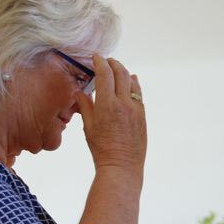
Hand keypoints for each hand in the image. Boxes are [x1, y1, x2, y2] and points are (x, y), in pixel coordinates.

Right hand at [76, 55, 146, 171]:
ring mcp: (136, 109)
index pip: (105, 74)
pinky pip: (139, 94)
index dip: (100, 62)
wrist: (121, 166)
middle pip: (120, 74)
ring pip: (132, 82)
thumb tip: (80, 92)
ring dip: (124, 72)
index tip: (96, 57)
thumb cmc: (101, 149)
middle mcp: (124, 104)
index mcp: (107, 105)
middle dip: (113, 64)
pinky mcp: (142, 116)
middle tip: (106, 61)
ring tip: (117, 70)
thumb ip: (85, 106)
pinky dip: (134, 85)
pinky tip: (131, 82)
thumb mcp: (88, 127)